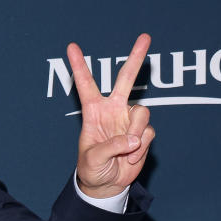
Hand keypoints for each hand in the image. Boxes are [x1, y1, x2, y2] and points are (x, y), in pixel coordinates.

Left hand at [71, 33, 155, 198]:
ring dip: (135, 134)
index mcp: (93, 112)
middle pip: (126, 79)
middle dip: (136, 58)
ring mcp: (130, 120)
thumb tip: (134, 138)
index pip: (85, 84)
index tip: (71, 46)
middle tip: (145, 37)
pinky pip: (149, 133)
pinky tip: (131, 157)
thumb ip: (111, 147)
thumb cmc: (92, 168)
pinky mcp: (144, 132)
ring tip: (125, 152)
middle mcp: (114, 110)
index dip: (78, 66)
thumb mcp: (93, 158)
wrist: (107, 184)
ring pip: (142, 113)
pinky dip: (141, 148)